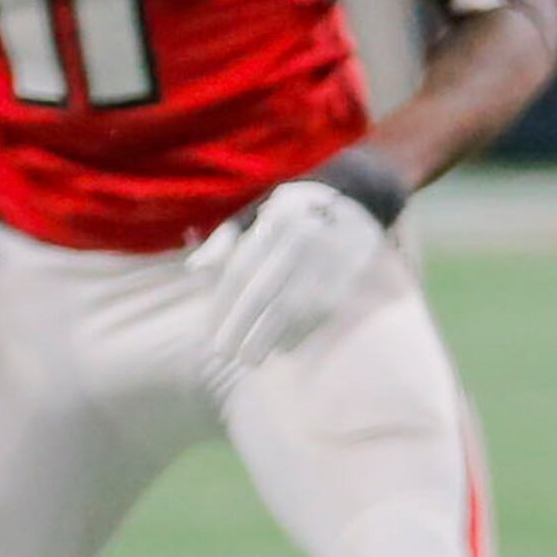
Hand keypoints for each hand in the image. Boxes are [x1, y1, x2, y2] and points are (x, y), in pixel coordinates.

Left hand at [195, 175, 390, 378]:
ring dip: (269, 337)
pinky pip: (321, 312)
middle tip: (226, 354)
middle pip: (264, 292)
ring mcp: (332, 255)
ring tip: (251, 357)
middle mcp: (304, 234)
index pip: (241, 269)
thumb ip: (226, 240)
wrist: (360, 199)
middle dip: (241, 327)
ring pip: (293, 307)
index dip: (223, 304)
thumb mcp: (260, 212)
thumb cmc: (295, 212)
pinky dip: (299, 333)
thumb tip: (196, 270)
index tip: (211, 331)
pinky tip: (283, 346)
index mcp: (275, 216)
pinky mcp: (353, 274)